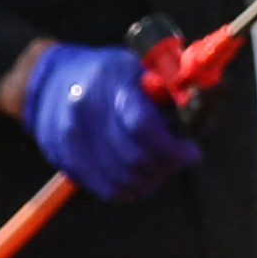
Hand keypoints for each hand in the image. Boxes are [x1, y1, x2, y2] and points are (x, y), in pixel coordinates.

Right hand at [20, 42, 205, 202]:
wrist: (48, 80)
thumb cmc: (108, 73)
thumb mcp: (143, 69)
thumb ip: (176, 92)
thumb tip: (208, 115)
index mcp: (110, 83)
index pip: (144, 127)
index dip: (173, 147)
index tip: (191, 151)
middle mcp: (85, 112)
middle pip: (135, 160)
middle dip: (167, 166)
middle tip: (179, 159)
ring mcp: (69, 139)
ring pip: (121, 181)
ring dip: (150, 180)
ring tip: (160, 166)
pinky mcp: (63, 160)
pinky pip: (104, 189)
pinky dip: (128, 187)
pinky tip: (138, 173)